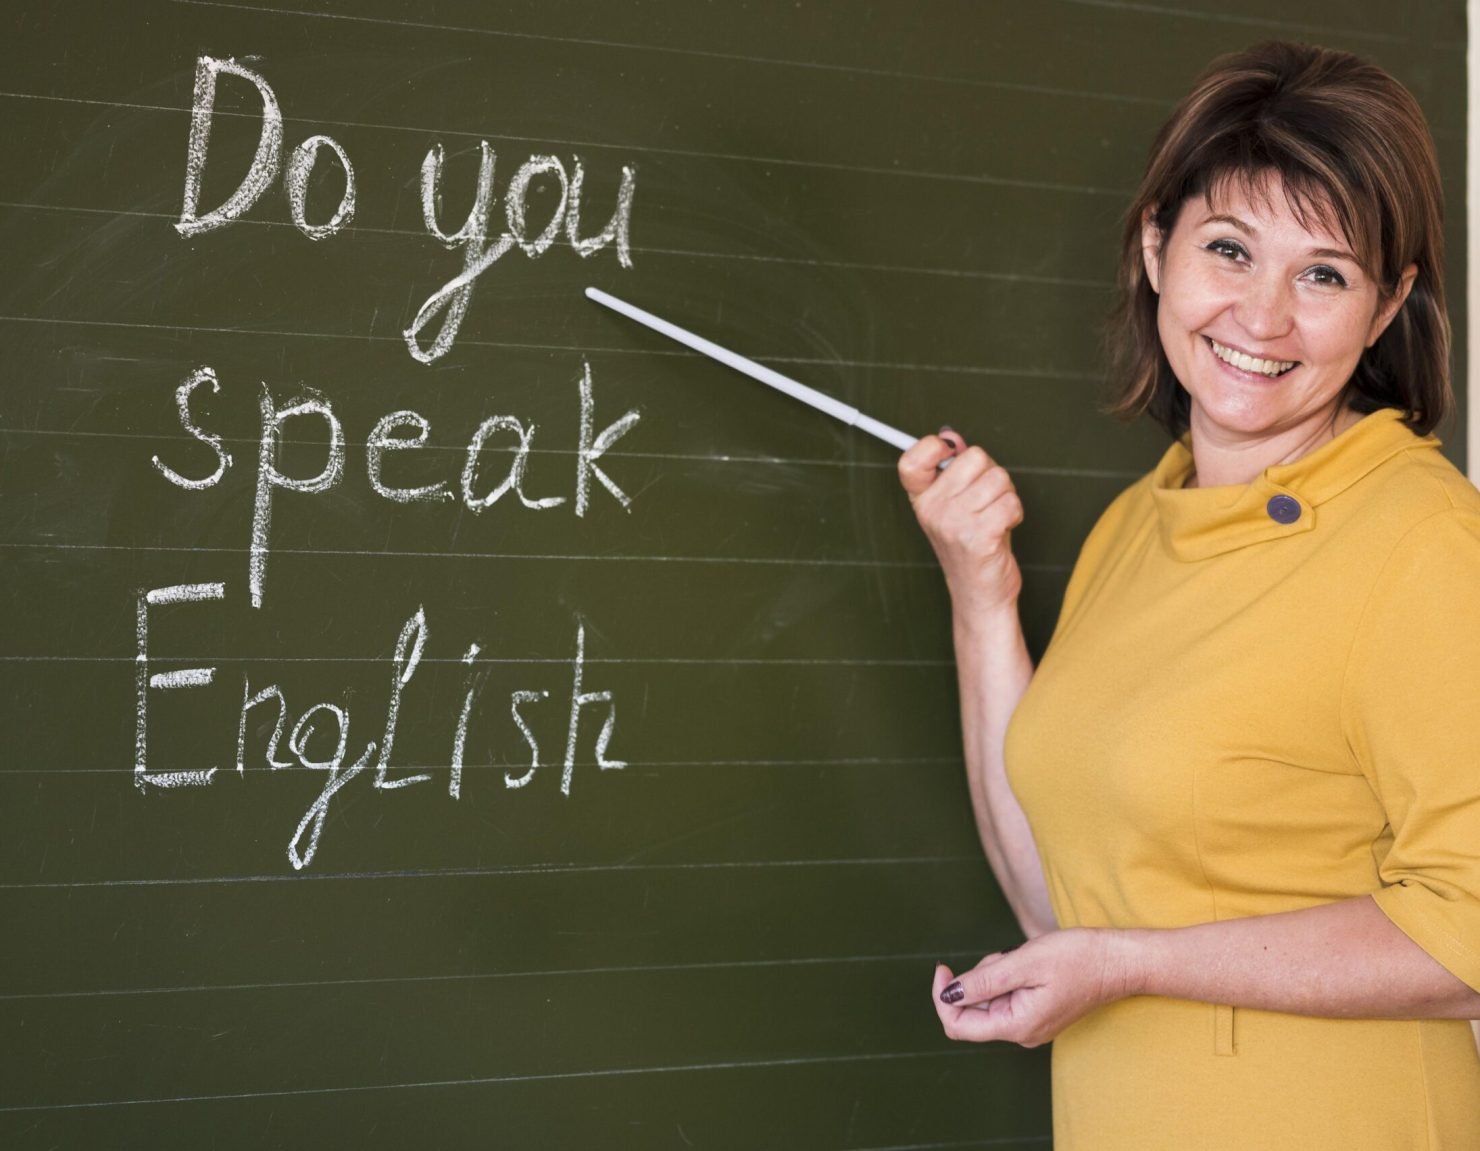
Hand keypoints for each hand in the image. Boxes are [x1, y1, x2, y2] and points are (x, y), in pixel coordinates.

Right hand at [898, 430, 1023, 612]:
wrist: (979, 594)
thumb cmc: (973, 545)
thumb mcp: (956, 505)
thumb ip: (954, 470)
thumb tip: (951, 436)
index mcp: (922, 500)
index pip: (911, 460)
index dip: (932, 446)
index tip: (949, 451)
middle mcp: (932, 510)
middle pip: (974, 458)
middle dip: (991, 475)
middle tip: (986, 502)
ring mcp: (953, 524)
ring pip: (999, 479)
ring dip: (1007, 496)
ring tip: (996, 518)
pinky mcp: (978, 538)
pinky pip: (1010, 502)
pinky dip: (1015, 513)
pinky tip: (1004, 528)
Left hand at [931, 929, 1137, 1047]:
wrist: (1117, 960)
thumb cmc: (1077, 958)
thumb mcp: (1023, 963)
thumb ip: (983, 981)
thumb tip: (948, 995)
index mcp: (1017, 1026)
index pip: (959, 1025)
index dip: (942, 997)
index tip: (943, 968)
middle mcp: (1022, 1033)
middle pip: (973, 1010)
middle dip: (977, 979)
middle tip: (1002, 958)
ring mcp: (1030, 1024)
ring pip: (989, 1000)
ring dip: (994, 975)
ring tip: (1022, 959)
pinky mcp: (1037, 1012)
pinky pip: (1006, 996)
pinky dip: (1008, 977)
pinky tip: (1028, 964)